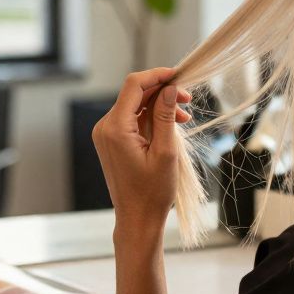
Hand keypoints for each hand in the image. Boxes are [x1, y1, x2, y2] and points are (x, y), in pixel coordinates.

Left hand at [92, 68, 192, 242]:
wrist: (137, 218)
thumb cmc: (152, 191)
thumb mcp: (166, 151)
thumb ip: (166, 116)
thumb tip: (171, 88)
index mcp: (115, 128)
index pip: (134, 85)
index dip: (157, 75)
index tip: (180, 76)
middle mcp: (105, 127)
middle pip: (134, 93)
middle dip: (162, 91)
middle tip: (189, 99)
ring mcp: (105, 134)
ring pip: (134, 105)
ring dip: (159, 105)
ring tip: (184, 117)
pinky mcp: (111, 140)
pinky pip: (131, 119)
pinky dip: (151, 118)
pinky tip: (171, 125)